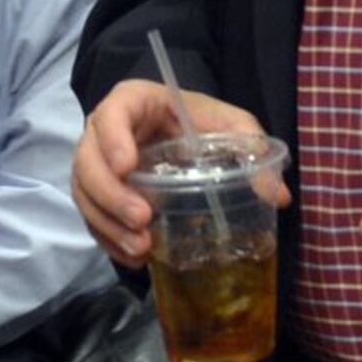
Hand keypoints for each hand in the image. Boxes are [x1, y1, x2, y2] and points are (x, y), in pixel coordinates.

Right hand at [72, 78, 282, 268]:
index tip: (128, 166)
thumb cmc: (200, 120)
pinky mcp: (99, 193)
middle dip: (110, 194)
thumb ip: (251, 145)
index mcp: (133, 102)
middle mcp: (104, 132)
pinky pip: (91, 217)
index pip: (112, 112)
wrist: (180, 129)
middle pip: (86, 161)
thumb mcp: (229, 123)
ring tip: (141, 248)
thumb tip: (277, 195)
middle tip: (143, 218)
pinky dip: (109, 240)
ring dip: (108, 224)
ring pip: (83, 193)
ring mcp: (98, 164)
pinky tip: (135, 258)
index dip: (112, 139)